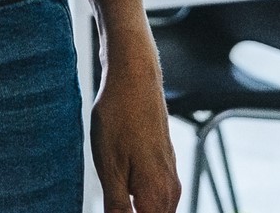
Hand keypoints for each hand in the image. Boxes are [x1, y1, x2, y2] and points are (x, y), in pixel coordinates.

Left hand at [93, 37, 181, 212]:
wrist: (135, 79)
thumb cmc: (120, 118)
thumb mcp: (109, 168)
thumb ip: (116, 207)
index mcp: (157, 196)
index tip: (114, 204)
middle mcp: (170, 190)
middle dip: (130, 212)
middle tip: (110, 199)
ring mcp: (169, 176)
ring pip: (155, 209)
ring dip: (134, 207)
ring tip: (114, 193)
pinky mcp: (164, 164)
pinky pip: (155, 194)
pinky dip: (138, 198)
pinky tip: (121, 186)